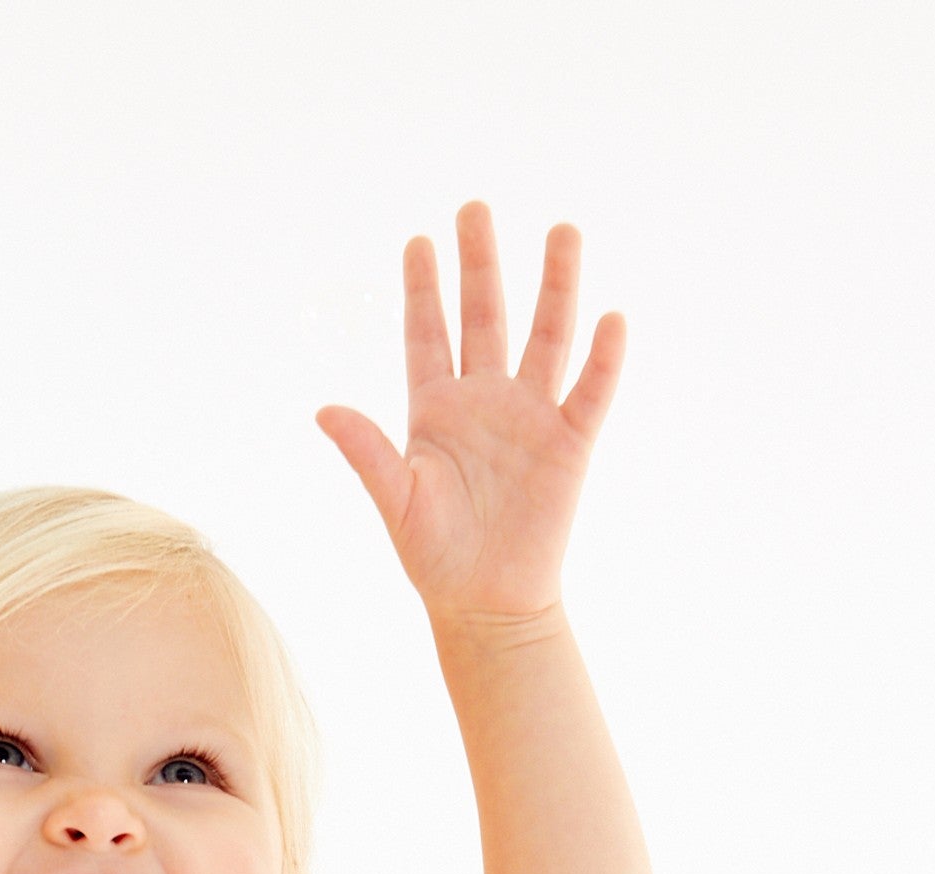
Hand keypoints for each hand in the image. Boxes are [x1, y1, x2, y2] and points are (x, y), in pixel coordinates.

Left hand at [314, 201, 625, 629]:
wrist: (487, 605)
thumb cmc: (435, 558)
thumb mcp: (396, 502)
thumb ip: (366, 453)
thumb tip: (324, 411)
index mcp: (435, 409)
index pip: (427, 334)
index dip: (423, 289)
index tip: (418, 240)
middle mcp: (484, 401)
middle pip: (485, 317)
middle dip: (481, 263)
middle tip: (474, 208)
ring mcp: (529, 417)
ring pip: (545, 337)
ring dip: (554, 286)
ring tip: (562, 231)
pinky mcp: (568, 445)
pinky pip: (589, 393)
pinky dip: (602, 358)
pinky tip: (610, 318)